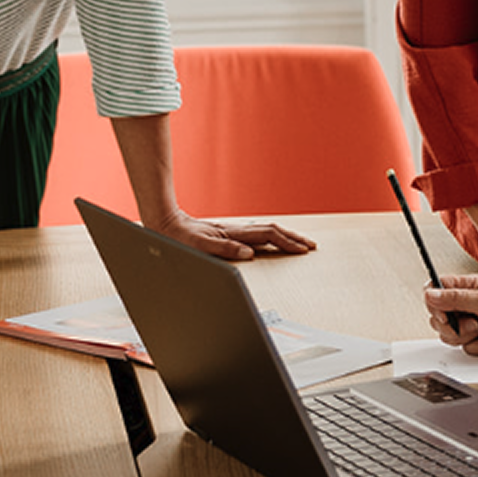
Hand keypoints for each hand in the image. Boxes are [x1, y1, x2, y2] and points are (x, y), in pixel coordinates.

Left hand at [150, 211, 315, 260]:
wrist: (166, 223)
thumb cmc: (179, 238)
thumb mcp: (199, 247)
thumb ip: (225, 249)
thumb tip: (249, 253)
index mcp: (234, 233)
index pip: (269, 235)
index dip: (288, 243)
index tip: (304, 250)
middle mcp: (236, 230)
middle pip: (273, 230)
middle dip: (294, 238)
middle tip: (311, 245)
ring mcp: (233, 230)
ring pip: (267, 231)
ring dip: (285, 236)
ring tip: (298, 243)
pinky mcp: (229, 233)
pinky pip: (258, 234)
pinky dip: (272, 237)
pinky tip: (272, 241)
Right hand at [426, 273, 477, 354]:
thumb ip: (455, 299)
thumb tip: (429, 294)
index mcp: (469, 287)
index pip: (437, 289)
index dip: (434, 303)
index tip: (444, 314)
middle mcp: (469, 304)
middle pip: (438, 317)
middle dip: (453, 326)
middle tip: (474, 323)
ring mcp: (473, 323)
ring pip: (450, 335)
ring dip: (467, 336)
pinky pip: (466, 348)